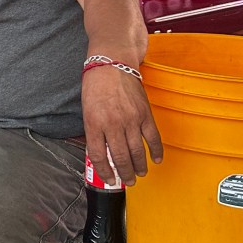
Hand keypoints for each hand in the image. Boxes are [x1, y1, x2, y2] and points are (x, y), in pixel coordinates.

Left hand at [82, 64, 162, 186]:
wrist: (112, 62)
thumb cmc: (96, 84)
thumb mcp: (87, 109)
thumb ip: (93, 131)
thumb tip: (101, 153)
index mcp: (94, 123)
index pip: (98, 156)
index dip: (104, 172)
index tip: (109, 179)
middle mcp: (113, 124)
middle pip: (120, 158)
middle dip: (124, 174)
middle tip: (127, 181)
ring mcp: (131, 119)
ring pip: (137, 152)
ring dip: (139, 167)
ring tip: (139, 174)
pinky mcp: (145, 113)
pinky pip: (153, 137)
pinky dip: (156, 151)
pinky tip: (156, 159)